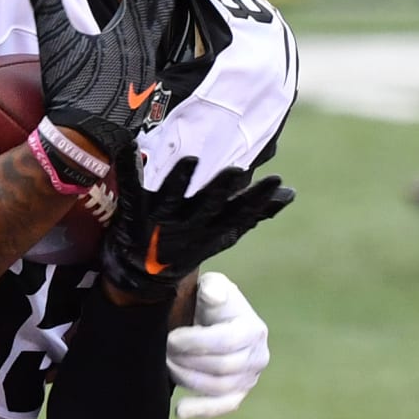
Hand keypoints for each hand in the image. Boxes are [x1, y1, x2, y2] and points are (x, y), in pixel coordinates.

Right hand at [26, 0, 181, 160]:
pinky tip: (154, 42)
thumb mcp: (57, 43)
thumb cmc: (74, 89)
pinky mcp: (145, 86)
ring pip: (163, 30)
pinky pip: (159, 52)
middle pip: (160, 7)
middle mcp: (146, 47)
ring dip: (165, 9)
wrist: (87, 138)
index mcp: (129, 33)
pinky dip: (160, 37)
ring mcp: (149, 69)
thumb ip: (47, 5)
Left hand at [101, 154, 293, 301]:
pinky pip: (130, 189)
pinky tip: (130, 145)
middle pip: (208, 205)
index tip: (276, 181)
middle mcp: (188, 224)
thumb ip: (253, 212)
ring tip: (191, 159)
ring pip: (172, 198)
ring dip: (181, 180)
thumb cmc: (188, 243)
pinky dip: (129, 168)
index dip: (257, 199)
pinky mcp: (133, 214)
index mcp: (211, 227)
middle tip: (236, 171)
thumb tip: (288, 194)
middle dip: (221, 188)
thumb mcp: (223, 231)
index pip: (239, 213)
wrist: (142, 273)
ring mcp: (160, 219)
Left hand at [167, 272, 268, 418]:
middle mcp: (258, 356)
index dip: (194, 342)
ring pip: (218, 387)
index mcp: (253, 329)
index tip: (170, 338)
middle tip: (163, 350)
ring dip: (187, 378)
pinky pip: (223, 406)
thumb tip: (212, 294)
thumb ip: (213, 288)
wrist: (213, 320)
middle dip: (186, 360)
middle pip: (221, 367)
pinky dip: (202, 410)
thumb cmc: (209, 301)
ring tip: (166, 365)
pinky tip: (180, 411)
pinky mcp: (238, 393)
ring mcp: (250, 378)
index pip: (225, 342)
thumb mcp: (212, 287)